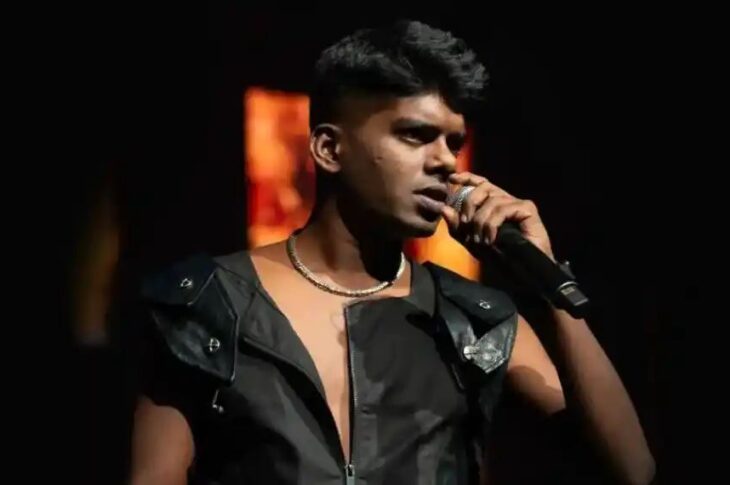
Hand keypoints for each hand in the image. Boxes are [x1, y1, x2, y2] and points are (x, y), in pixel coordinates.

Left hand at [440, 172, 554, 260]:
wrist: (524, 270)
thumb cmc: (500, 255)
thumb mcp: (472, 242)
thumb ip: (458, 227)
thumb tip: (444, 209)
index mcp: (492, 203)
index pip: (479, 183)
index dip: (466, 177)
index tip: (451, 179)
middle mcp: (505, 199)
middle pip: (484, 186)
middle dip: (469, 202)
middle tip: (464, 221)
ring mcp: (517, 203)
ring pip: (492, 200)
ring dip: (480, 220)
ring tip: (479, 239)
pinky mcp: (527, 209)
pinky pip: (503, 209)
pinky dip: (492, 224)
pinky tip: (490, 239)